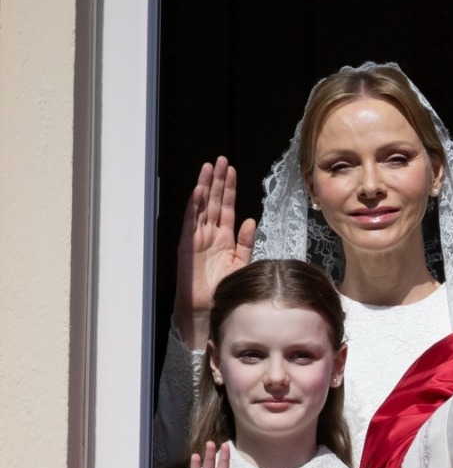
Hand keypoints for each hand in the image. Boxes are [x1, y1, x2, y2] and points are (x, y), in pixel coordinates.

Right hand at [174, 158, 256, 347]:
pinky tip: (198, 191)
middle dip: (217, 181)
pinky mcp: (187, 245)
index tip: (232, 170)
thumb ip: (246, 242)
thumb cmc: (224, 288)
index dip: (228, 188)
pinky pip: (191, 222)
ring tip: (209, 167)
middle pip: (213, 201)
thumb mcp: (241, 262)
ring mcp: (197, 238)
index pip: (226, 207)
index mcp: (224, 237)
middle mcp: (209, 234)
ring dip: (205, 187)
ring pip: (201, 207)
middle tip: (220, 160)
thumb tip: (250, 220)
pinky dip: (194, 206)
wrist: (209, 308)